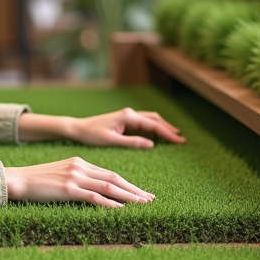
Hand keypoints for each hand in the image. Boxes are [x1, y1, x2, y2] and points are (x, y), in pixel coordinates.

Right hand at [4, 157, 154, 207]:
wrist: (16, 179)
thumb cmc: (36, 181)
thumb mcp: (60, 174)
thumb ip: (77, 178)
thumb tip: (93, 190)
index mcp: (79, 162)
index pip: (109, 173)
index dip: (128, 184)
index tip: (140, 192)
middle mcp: (80, 166)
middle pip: (114, 178)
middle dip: (134, 189)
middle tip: (150, 198)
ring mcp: (74, 177)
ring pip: (108, 187)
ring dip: (128, 197)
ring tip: (143, 204)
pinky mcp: (67, 189)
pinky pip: (93, 197)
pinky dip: (109, 203)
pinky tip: (121, 209)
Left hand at [18, 108, 185, 148]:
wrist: (78, 129)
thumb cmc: (92, 135)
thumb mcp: (112, 141)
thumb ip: (132, 142)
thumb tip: (151, 144)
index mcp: (128, 117)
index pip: (153, 125)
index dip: (167, 133)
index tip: (179, 141)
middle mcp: (130, 114)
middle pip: (155, 119)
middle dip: (168, 129)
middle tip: (181, 139)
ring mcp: (127, 116)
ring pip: (150, 120)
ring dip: (163, 127)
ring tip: (175, 136)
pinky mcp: (125, 121)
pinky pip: (143, 123)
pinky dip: (154, 128)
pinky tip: (159, 135)